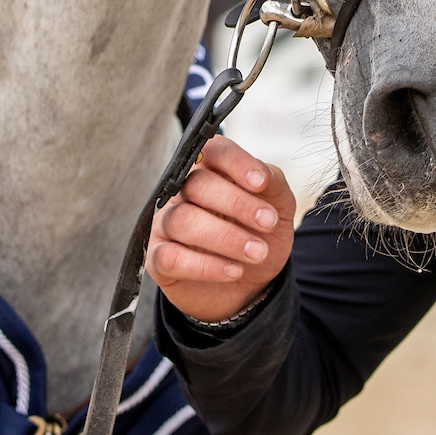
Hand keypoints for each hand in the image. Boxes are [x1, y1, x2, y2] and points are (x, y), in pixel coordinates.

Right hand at [146, 135, 296, 324]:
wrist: (252, 283)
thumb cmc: (259, 235)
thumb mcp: (277, 207)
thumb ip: (272, 184)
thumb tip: (262, 174)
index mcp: (211, 171)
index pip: (214, 151)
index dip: (236, 163)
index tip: (260, 183)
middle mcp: (182, 193)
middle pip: (197, 185)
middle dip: (237, 204)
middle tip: (268, 223)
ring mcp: (166, 224)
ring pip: (183, 220)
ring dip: (226, 238)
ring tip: (257, 252)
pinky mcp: (158, 258)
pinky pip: (171, 257)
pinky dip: (207, 266)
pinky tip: (234, 270)